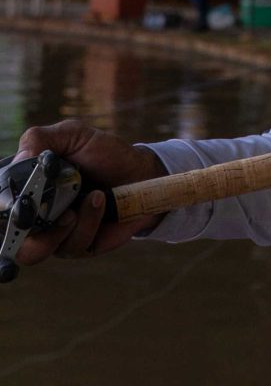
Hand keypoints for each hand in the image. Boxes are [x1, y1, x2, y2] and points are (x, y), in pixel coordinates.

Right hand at [7, 121, 165, 266]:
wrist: (142, 172)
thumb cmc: (102, 153)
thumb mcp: (72, 135)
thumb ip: (40, 139)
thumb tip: (20, 159)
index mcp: (25, 190)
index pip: (0, 210)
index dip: (0, 212)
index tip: (11, 204)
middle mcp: (35, 217)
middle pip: (9, 241)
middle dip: (20, 229)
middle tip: (36, 211)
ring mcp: (56, 235)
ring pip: (37, 250)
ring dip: (62, 226)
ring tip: (89, 196)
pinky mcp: (81, 246)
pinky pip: (73, 245)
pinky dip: (88, 222)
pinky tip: (100, 200)